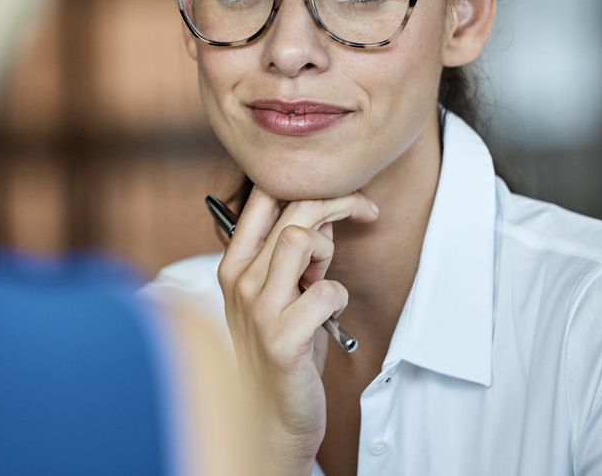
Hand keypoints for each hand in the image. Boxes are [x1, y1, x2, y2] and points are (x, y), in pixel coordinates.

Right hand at [216, 186, 378, 473]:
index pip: (263, 197)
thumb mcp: (285, 294)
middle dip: (339, 204)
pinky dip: (338, 300)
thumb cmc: (283, 350)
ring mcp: (257, 309)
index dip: (309, 184)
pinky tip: (328, 320)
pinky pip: (327, 291)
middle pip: (292, 212)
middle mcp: (239, 281)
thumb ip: (298, 256)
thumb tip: (325, 215)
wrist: (271, 417)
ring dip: (328, 253)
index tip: (343, 194)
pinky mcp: (281, 338)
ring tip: (325, 282)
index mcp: (234, 265)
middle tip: (367, 213)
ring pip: (300, 239)